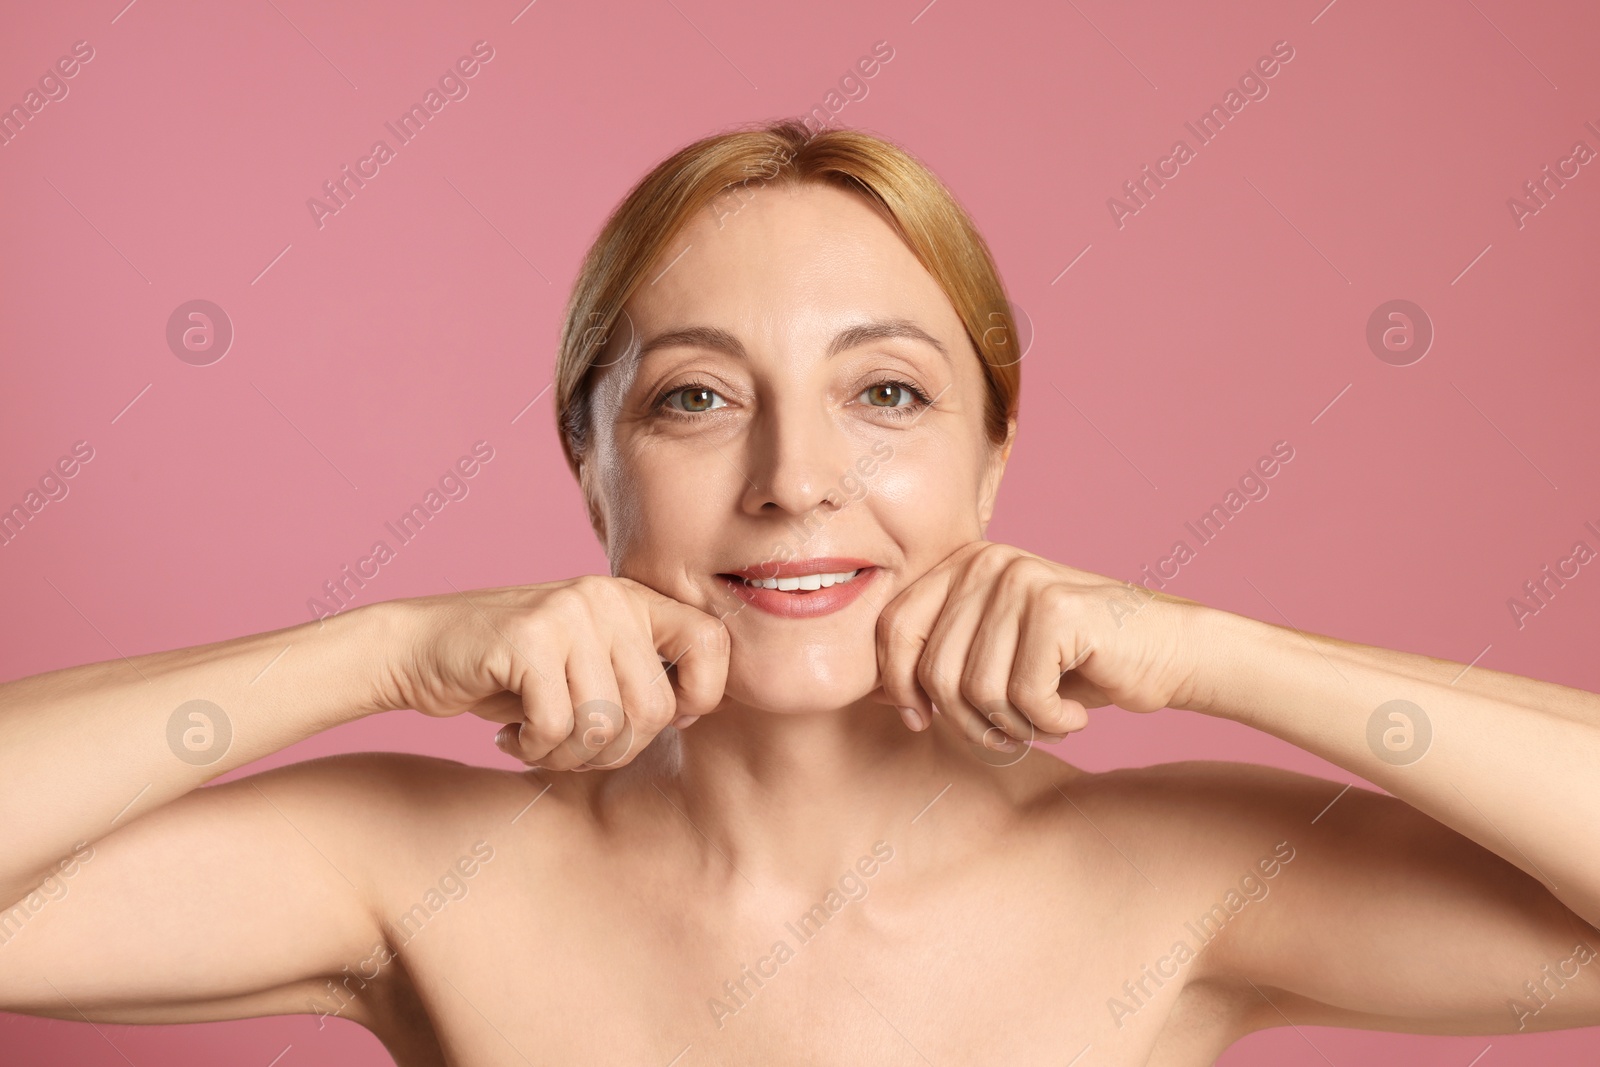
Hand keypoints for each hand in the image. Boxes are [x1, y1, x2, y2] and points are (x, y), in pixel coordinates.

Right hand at [375, 576, 730, 770]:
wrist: (417, 649)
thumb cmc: (509, 672)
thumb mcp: (585, 663)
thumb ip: (636, 676)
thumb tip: (698, 713)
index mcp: (630, 599)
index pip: (712, 643)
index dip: (698, 698)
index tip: (650, 724)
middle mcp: (605, 598)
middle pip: (657, 709)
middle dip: (615, 751)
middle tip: (570, 747)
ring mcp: (568, 614)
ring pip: (608, 726)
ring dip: (569, 756)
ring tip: (538, 740)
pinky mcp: (528, 639)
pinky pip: (559, 727)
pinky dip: (534, 749)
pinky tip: (511, 734)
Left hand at [873, 541, 1207, 750]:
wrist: (1169, 653)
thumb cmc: (1078, 664)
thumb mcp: (995, 656)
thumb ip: (939, 659)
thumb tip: (873, 696)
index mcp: (961, 564)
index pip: (893, 628)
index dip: (897, 686)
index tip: (920, 720)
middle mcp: (986, 560)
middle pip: (933, 669)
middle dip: (965, 721)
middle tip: (1008, 734)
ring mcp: (1021, 579)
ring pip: (974, 689)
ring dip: (1011, 726)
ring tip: (1045, 721)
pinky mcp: (1056, 607)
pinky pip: (1022, 695)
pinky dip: (1051, 723)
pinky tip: (1077, 714)